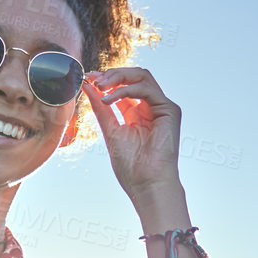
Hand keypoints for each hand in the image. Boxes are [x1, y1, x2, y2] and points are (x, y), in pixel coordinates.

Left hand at [81, 67, 182, 196]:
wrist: (146, 184)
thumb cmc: (131, 166)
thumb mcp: (110, 130)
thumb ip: (101, 108)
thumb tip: (88, 86)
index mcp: (137, 113)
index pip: (123, 86)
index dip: (106, 79)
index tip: (87, 78)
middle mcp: (150, 108)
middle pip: (134, 76)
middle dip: (112, 74)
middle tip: (94, 79)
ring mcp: (162, 108)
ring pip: (142, 77)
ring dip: (118, 77)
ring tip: (100, 86)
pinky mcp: (170, 110)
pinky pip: (146, 89)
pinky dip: (125, 90)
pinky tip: (109, 99)